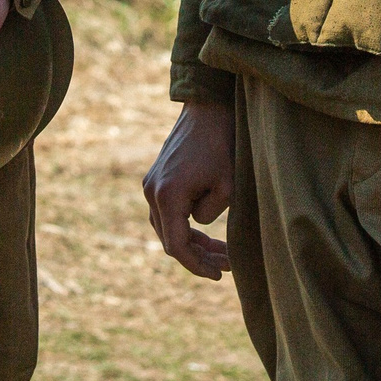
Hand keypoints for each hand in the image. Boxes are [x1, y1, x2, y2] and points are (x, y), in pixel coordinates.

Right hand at [143, 100, 234, 279]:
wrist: (208, 105)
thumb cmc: (223, 143)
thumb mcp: (228, 186)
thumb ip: (212, 216)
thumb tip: (199, 224)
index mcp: (167, 195)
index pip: (177, 246)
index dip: (197, 265)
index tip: (219, 274)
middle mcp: (152, 191)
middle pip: (170, 239)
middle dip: (199, 256)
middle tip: (227, 266)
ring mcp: (152, 184)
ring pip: (168, 227)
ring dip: (194, 242)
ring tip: (223, 253)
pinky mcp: (158, 177)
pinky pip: (169, 212)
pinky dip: (187, 225)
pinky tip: (209, 233)